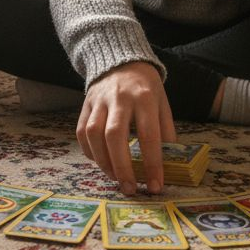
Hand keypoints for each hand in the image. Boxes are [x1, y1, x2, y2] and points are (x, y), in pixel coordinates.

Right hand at [77, 62, 176, 195]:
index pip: (149, 135)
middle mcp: (120, 98)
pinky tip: (100, 162)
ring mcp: (99, 101)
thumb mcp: (163, 104)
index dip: (153, 163)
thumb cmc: (146, 88)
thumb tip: (168, 163)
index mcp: (145, 98)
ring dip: (103, 161)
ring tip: (114, 178)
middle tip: (129, 189)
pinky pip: (81, 131)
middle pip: (115, 136)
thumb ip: (166, 131)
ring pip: (94, 134)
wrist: (122, 61)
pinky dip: (89, 151)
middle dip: (122, 167)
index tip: (155, 186)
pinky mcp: (85, 104)